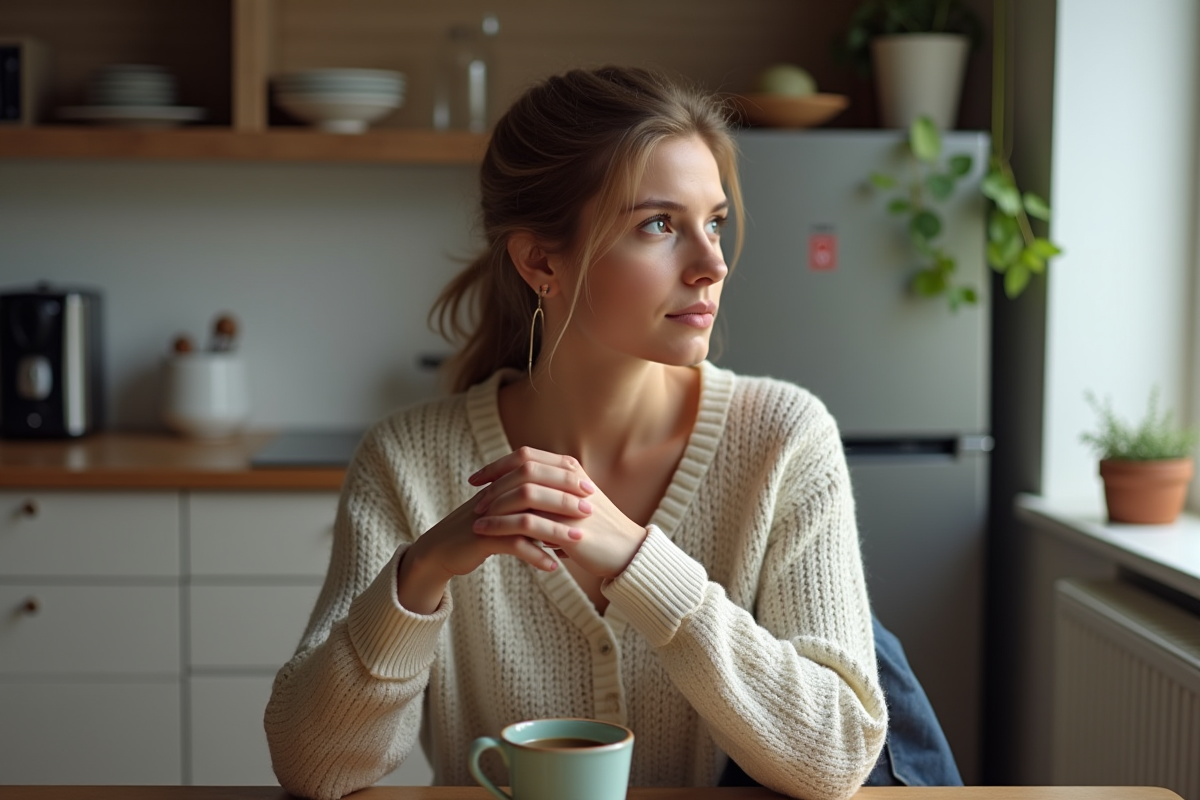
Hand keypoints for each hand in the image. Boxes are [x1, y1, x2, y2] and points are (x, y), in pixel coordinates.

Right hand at [397, 447, 593, 612]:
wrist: (441, 551)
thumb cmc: (477, 531)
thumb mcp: (503, 512)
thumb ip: (527, 501)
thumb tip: (561, 496)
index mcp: (502, 484)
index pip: (537, 470)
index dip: (564, 477)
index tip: (590, 488)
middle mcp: (495, 495)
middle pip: (534, 488)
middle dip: (565, 499)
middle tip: (589, 510)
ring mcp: (488, 516)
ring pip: (526, 517)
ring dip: (555, 529)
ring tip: (578, 540)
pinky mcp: (481, 538)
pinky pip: (512, 545)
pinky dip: (535, 555)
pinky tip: (553, 566)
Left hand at [470, 447, 647, 578]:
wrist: (626, 552)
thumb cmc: (596, 530)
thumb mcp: (571, 504)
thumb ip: (548, 495)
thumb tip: (518, 493)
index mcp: (569, 470)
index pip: (525, 456)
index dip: (498, 465)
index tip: (477, 478)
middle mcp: (569, 480)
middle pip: (521, 470)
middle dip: (493, 484)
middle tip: (475, 498)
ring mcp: (569, 503)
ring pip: (521, 493)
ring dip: (494, 504)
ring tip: (476, 518)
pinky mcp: (567, 528)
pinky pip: (525, 523)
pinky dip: (500, 526)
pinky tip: (485, 533)